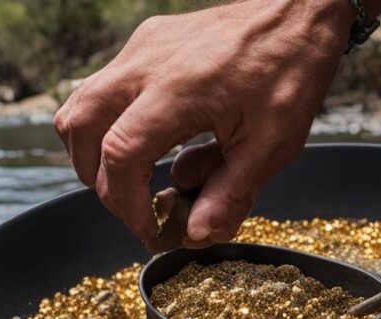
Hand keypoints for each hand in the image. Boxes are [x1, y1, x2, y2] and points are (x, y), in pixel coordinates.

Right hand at [54, 0, 353, 250]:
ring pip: (83, 104)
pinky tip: (157, 143)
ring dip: (96, 150)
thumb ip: (230, 192)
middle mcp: (146, 64)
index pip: (120, 155)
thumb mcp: (272, 144)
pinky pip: (108, 86)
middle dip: (98, 180)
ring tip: (135, 182)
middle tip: (134, 210)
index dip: (126, 203)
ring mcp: (142, 48)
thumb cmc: (292, 70)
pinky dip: (115, 123)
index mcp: (176, 91)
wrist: (300, 11)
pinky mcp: (148, 42)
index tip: (151, 230)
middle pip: (80, 127)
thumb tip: (197, 235)